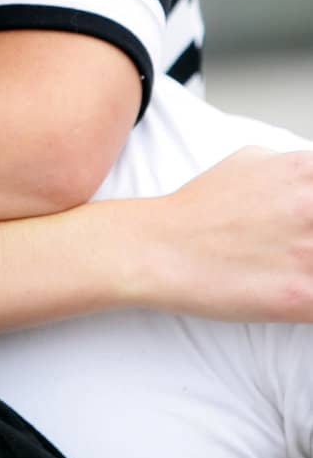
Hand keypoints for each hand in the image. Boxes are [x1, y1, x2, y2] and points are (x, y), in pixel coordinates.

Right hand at [144, 145, 312, 320]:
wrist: (160, 249)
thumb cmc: (199, 210)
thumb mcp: (251, 160)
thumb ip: (296, 166)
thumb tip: (312, 175)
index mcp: (304, 170)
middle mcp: (310, 206)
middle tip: (309, 245)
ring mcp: (307, 253)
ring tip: (302, 264)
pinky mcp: (300, 297)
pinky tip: (304, 294)